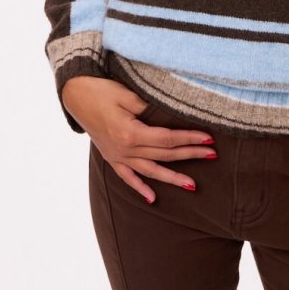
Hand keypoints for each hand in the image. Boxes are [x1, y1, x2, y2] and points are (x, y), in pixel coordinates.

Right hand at [62, 76, 216, 203]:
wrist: (76, 95)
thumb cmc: (103, 90)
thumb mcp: (128, 95)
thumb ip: (149, 108)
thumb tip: (172, 115)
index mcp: (130, 133)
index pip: (168, 138)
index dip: (189, 138)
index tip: (208, 139)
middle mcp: (125, 149)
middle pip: (164, 154)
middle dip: (189, 155)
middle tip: (212, 155)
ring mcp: (117, 156)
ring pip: (150, 171)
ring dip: (172, 178)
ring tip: (192, 184)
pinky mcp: (111, 158)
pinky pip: (127, 177)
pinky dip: (140, 188)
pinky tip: (152, 199)